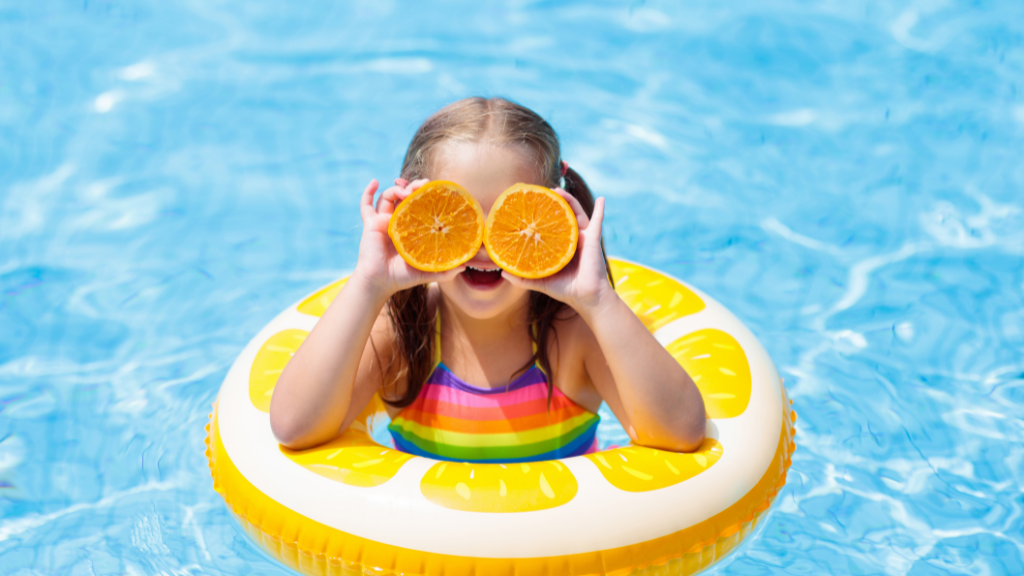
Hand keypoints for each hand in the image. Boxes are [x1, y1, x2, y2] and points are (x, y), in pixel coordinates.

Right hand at [352, 178, 464, 296]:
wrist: (379, 283)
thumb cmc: (401, 277)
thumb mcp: (426, 272)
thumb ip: (444, 271)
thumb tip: (464, 266)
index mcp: (410, 229)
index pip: (418, 206)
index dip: (425, 196)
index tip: (434, 190)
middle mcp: (397, 221)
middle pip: (404, 196)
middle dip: (413, 187)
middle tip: (422, 185)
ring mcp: (382, 221)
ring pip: (387, 197)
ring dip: (396, 189)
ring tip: (406, 190)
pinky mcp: (370, 224)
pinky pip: (365, 205)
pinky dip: (368, 192)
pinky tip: (374, 181)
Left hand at [500, 191, 616, 312]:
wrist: (586, 297)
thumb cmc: (566, 289)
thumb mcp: (540, 281)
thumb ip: (522, 278)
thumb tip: (502, 273)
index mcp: (561, 246)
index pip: (550, 226)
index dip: (542, 215)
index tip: (531, 203)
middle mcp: (572, 239)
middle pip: (563, 215)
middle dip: (554, 202)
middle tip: (543, 192)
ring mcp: (584, 238)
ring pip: (577, 213)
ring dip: (569, 200)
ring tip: (559, 190)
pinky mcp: (593, 240)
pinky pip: (598, 222)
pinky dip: (600, 210)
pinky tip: (601, 199)